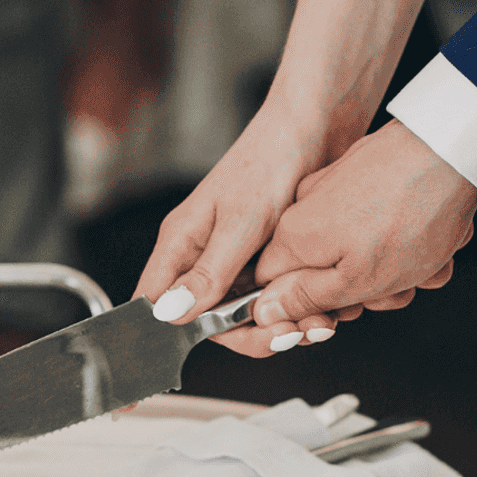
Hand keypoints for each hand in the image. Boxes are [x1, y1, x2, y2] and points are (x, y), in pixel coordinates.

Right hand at [133, 109, 342, 356]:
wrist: (316, 128)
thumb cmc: (270, 161)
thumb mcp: (240, 222)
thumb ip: (207, 272)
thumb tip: (170, 312)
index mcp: (181, 242)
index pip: (156, 304)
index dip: (174, 335)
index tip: (214, 347)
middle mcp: (202, 254)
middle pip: (207, 320)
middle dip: (249, 334)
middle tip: (288, 333)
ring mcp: (233, 258)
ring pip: (242, 314)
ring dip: (278, 324)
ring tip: (315, 322)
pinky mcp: (263, 257)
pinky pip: (269, 299)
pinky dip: (294, 309)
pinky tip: (320, 307)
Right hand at [252, 120, 476, 331]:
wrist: (450, 151)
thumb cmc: (411, 214)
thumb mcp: (358, 280)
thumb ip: (306, 299)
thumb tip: (265, 312)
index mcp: (294, 238)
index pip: (272, 287)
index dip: (303, 309)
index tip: (336, 315)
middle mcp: (304, 211)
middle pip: (320, 273)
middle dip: (361, 291)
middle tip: (393, 289)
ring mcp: (333, 191)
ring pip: (355, 253)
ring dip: (393, 269)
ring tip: (425, 263)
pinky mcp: (360, 178)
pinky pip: (374, 226)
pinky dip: (403, 239)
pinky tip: (431, 240)